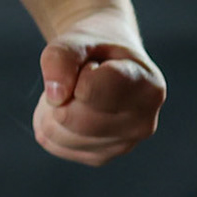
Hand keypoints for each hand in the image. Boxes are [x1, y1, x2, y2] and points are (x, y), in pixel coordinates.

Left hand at [34, 12, 164, 165]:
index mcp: (146, 86)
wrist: (106, 63)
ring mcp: (124, 145)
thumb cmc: (94, 49)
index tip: (90, 65)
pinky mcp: (101, 157)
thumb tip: (56, 97)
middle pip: (71, 118)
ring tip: (74, 93)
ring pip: (60, 135)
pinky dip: (50, 125)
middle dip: (58, 96)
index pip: (89, 90)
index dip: (75, 75)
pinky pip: (56, 145)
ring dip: (51, 110)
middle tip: (75, 79)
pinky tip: (71, 110)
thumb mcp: (76, 40)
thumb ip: (61, 57)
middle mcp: (143, 122)